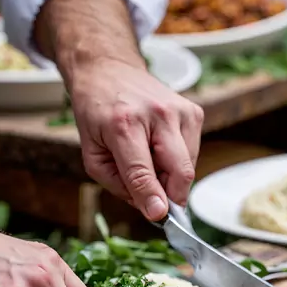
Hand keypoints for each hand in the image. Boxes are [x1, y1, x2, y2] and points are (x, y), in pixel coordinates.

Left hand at [34, 0, 204, 221]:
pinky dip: (177, 162)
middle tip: (155, 200)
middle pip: (180, 170)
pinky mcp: (194, 111)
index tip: (159, 216)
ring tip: (149, 160)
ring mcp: (180, 111)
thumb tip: (150, 207)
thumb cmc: (97, 114)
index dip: (152, 197)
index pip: (141, 170)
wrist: (109, 70)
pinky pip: (192, 153)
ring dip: (171, 177)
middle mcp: (156, 114)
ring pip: (188, 166)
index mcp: (123, 124)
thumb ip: (118, 184)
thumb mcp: (92, 153)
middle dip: (171, 195)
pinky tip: (159, 148)